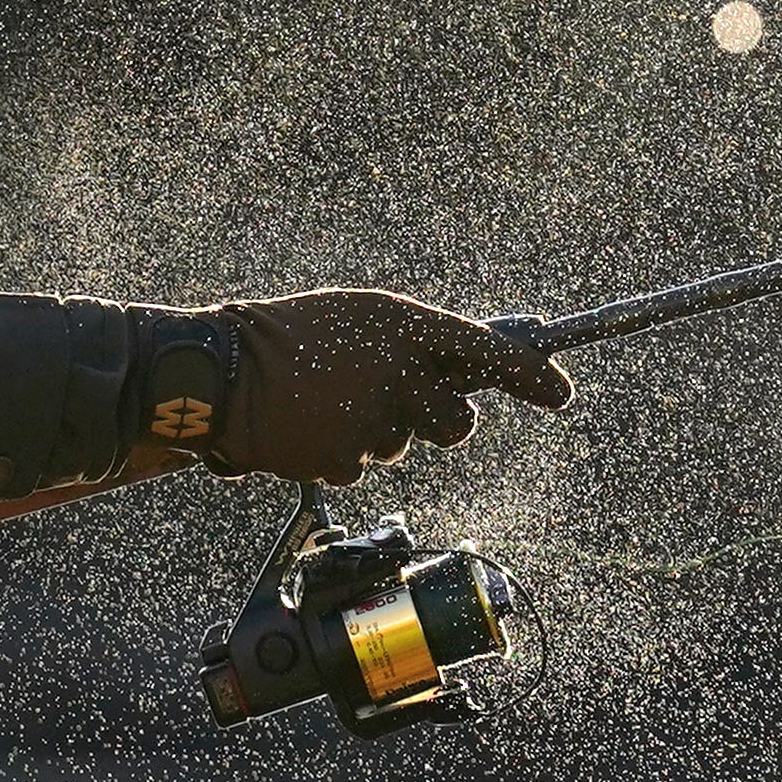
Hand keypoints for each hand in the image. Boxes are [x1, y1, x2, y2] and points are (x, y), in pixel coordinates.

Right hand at [207, 290, 571, 485]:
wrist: (221, 374)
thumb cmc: (289, 337)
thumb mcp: (357, 317)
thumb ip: (412, 340)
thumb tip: (464, 367)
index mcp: (400, 322)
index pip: (485, 349)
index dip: (529, 374)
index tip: (560, 393)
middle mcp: (397, 369)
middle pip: (456, 420)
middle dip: (438, 420)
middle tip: (399, 402)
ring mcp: (374, 417)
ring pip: (405, 444)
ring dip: (379, 432)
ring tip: (331, 401)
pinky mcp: (347, 456)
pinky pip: (364, 465)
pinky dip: (341, 451)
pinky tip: (312, 425)